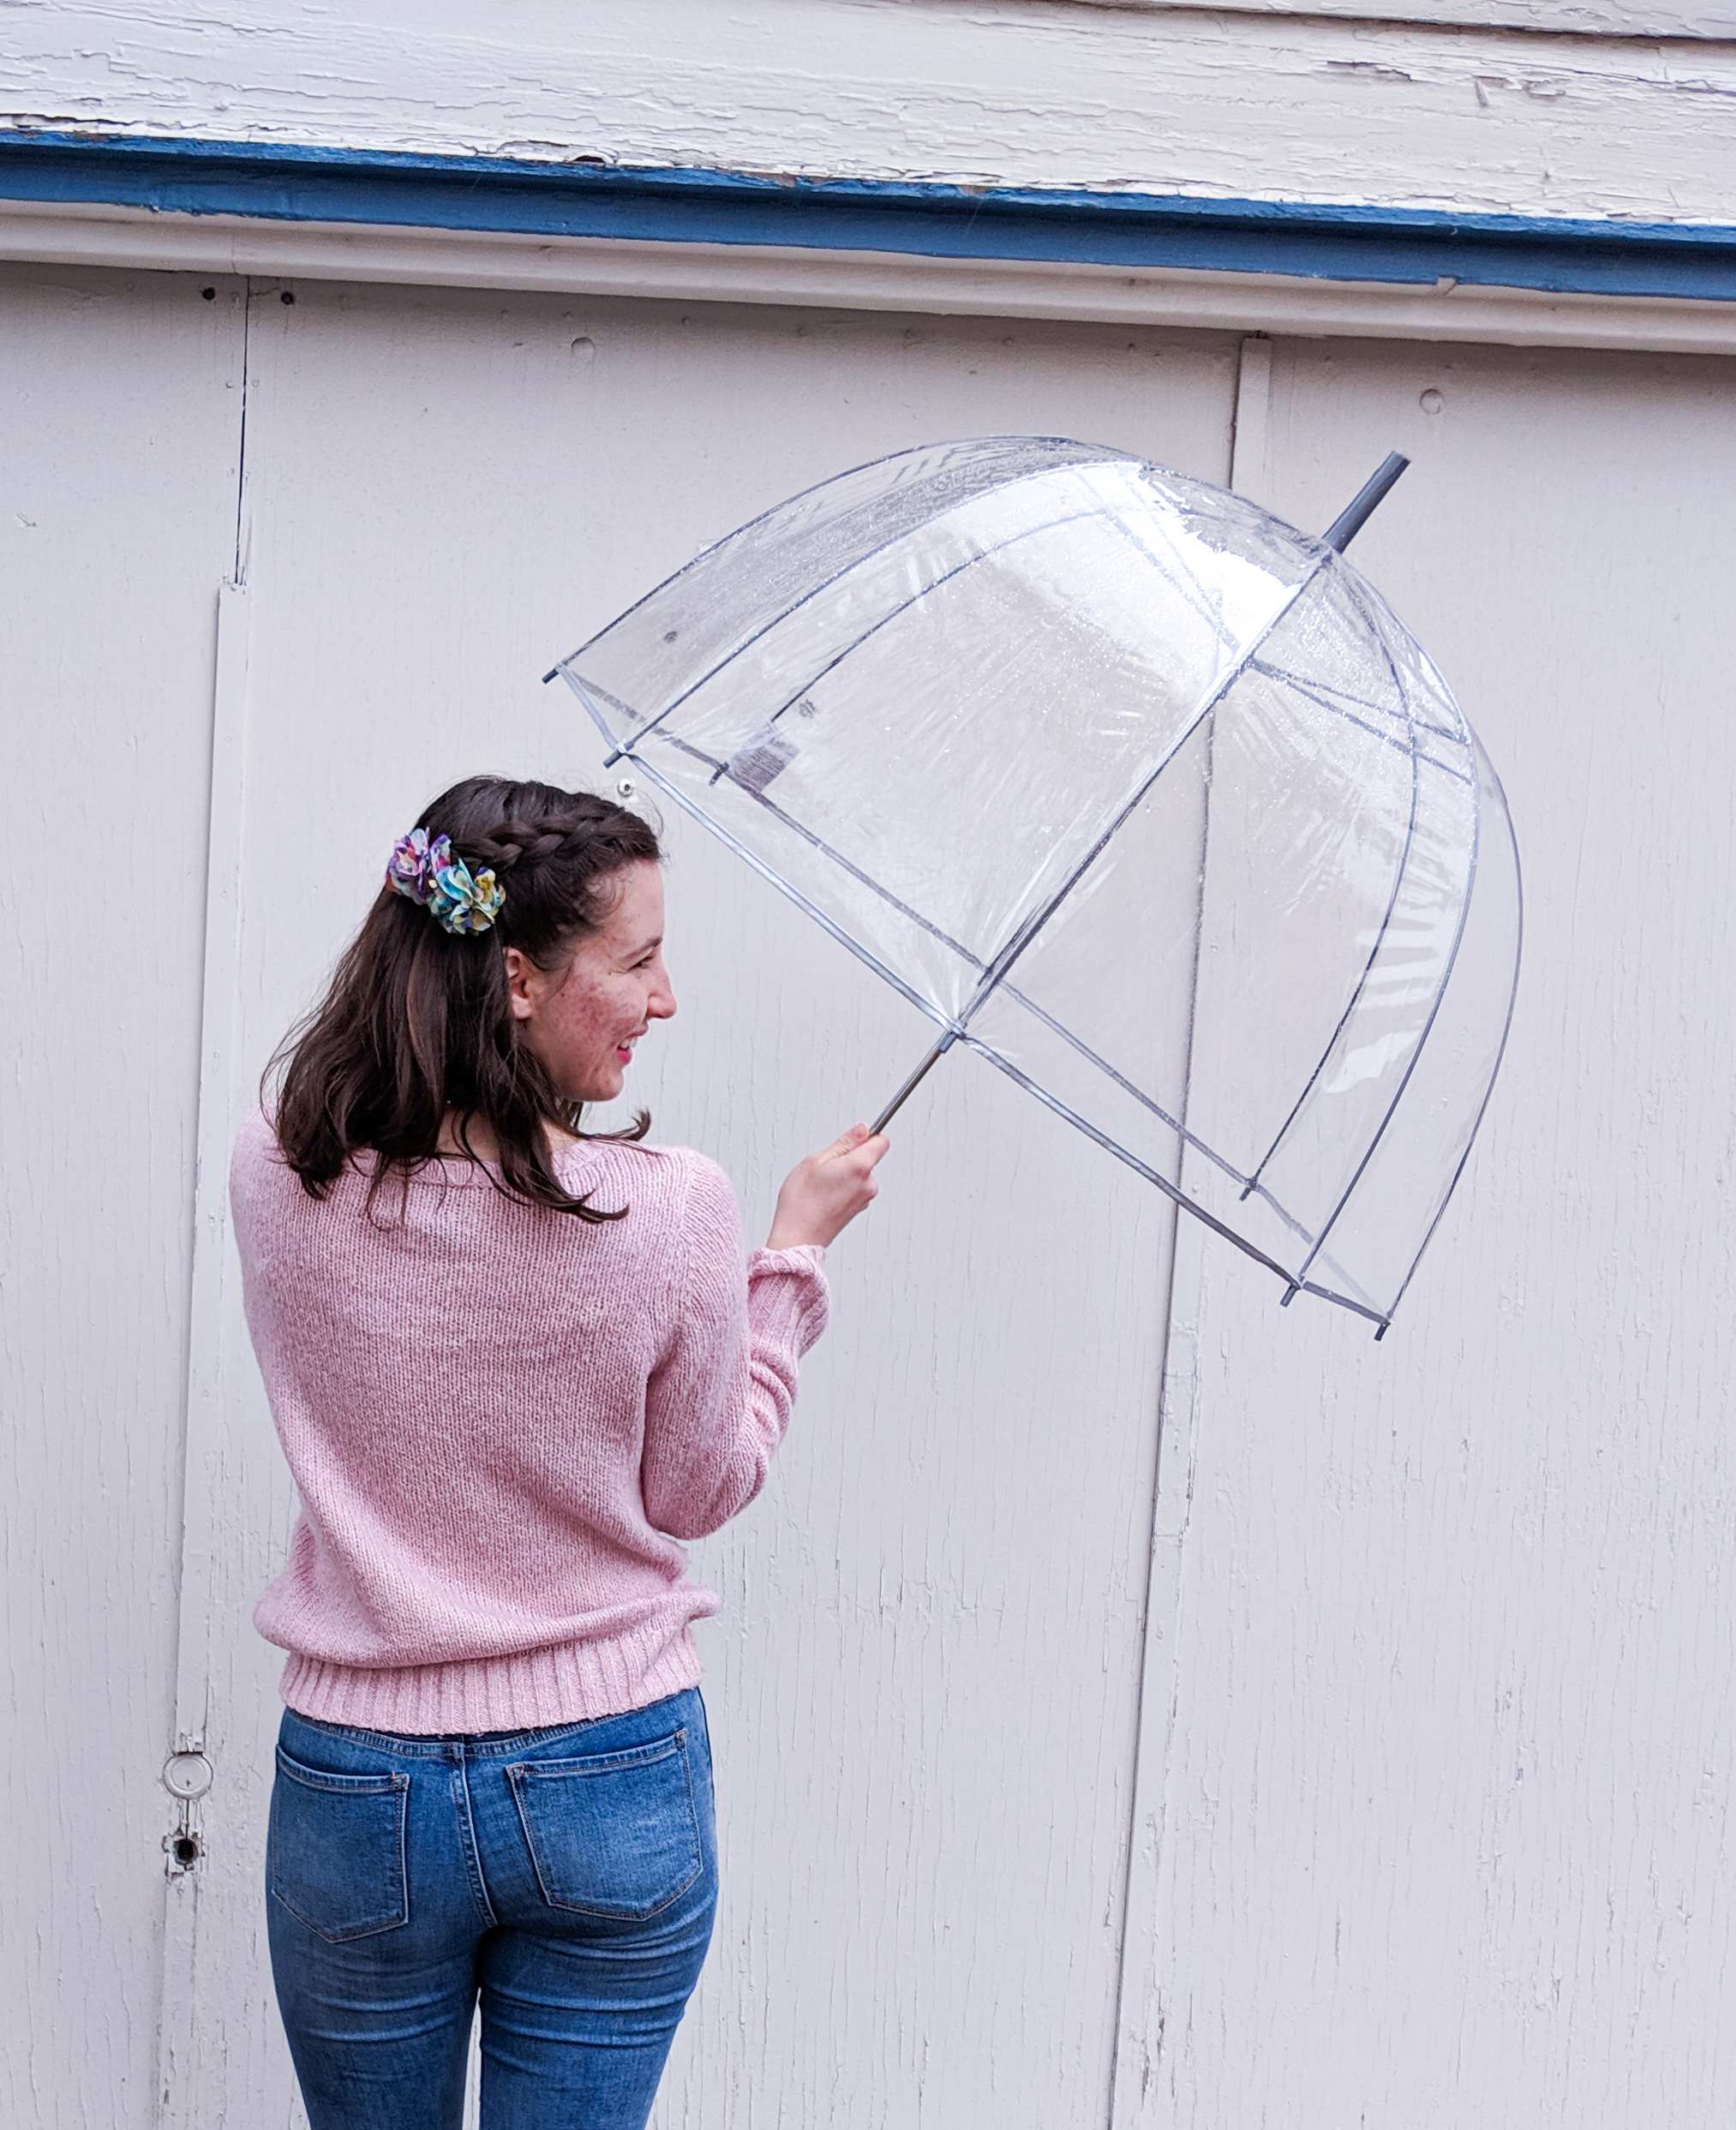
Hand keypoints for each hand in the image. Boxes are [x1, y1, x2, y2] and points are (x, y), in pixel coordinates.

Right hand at [765, 1123, 889, 1251]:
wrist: (797, 1238)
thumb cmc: (802, 1202)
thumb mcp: (816, 1160)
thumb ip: (844, 1142)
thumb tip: (862, 1129)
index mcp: (860, 1167)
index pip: (881, 1141)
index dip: (867, 1136)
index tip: (851, 1139)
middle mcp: (868, 1184)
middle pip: (868, 1158)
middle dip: (849, 1157)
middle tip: (824, 1166)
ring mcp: (864, 1199)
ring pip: (859, 1175)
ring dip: (843, 1174)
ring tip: (820, 1184)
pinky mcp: (857, 1210)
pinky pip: (854, 1189)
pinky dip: (842, 1188)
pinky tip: (823, 1196)